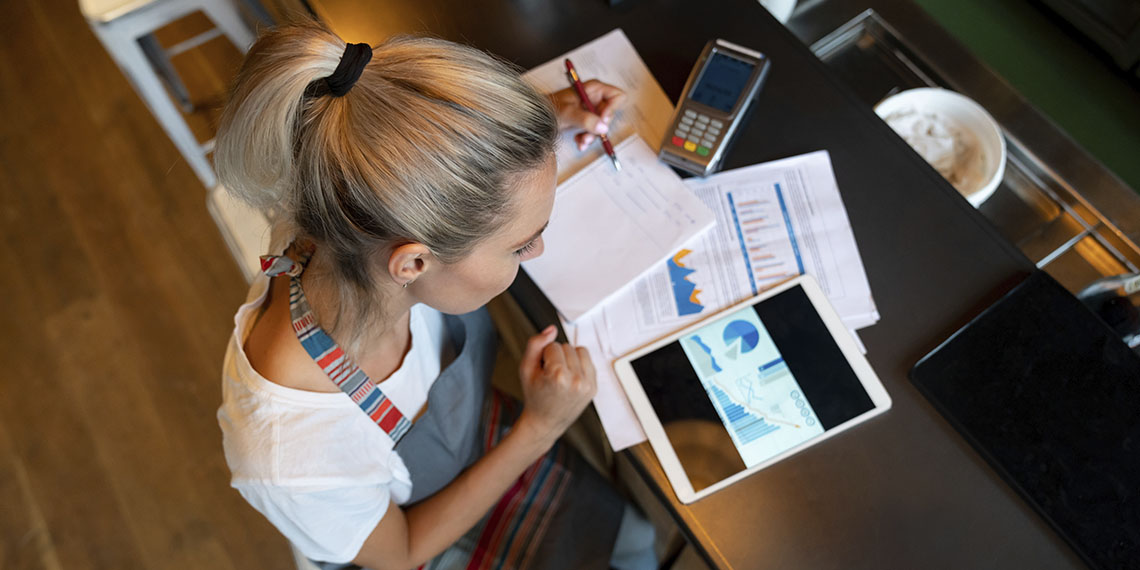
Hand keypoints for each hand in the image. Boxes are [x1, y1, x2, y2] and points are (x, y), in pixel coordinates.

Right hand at [516, 325, 596, 444]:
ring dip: (569, 358)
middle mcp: (575, 381)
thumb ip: (535, 344)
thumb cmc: (534, 395)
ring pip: (579, 350)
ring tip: (561, 375)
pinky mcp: (593, 387)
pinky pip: (588, 361)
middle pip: (567, 346)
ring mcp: (587, 385)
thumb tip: (552, 329)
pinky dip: (579, 365)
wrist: (545, 421)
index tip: (542, 371)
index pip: (553, 346)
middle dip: (557, 357)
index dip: (544, 356)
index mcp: (558, 376)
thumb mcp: (525, 368)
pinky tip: (570, 377)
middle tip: (550, 375)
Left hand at [550, 80, 627, 150]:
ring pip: (602, 126)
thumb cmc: (549, 108)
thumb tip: (602, 127)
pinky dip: (587, 138)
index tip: (602, 120)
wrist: (537, 118)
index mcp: (593, 89)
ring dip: (592, 136)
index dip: (612, 109)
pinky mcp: (586, 121)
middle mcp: (594, 98)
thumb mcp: (567, 114)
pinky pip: (594, 132)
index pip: (616, 96)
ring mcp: (590, 110)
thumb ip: (585, 119)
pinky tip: (578, 141)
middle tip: (589, 133)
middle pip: (610, 113)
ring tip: (581, 140)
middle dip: (600, 127)